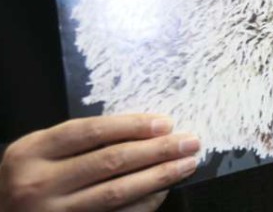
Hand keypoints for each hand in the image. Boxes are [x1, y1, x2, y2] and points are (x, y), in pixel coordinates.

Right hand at [0, 114, 199, 210]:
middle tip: (189, 142)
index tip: (165, 123)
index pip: (90, 132)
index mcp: (32, 152)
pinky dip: (143, 204)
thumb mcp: (40, 152)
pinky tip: (163, 191)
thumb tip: (145, 130)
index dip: (132, 126)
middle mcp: (39, 184)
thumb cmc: (28, 178)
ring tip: (186, 164)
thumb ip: (79, 141)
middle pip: (110, 162)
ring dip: (158, 177)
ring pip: (116, 193)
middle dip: (156, 150)